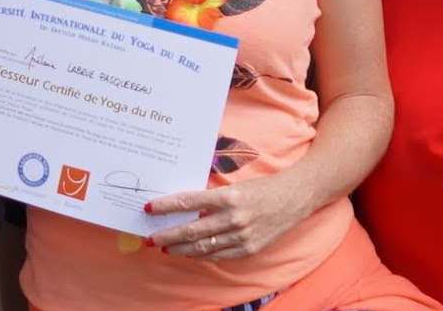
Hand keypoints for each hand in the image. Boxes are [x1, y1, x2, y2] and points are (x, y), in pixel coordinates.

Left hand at [145, 172, 320, 259]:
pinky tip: (189, 252)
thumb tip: (181, 208)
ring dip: (180, 248)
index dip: (166, 206)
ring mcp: (242, 236)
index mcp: (228, 196)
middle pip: (191, 230)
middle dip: (167, 235)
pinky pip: (218, 255)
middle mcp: (234, 218)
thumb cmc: (261, 188)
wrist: (294, 198)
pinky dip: (201, 254)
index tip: (148, 208)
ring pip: (203, 246)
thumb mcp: (234, 187)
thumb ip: (210, 199)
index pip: (188, 201)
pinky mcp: (249, 249)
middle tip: (150, 238)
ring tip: (165, 247)